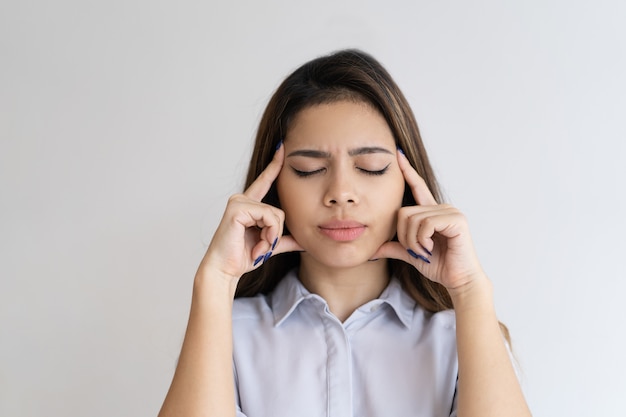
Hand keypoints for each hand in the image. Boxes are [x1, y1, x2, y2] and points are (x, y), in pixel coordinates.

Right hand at [199, 143, 302, 281]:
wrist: (225, 270)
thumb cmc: (241, 257)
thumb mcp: (268, 246)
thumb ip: (284, 240)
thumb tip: (304, 241)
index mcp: (248, 205)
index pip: (264, 182)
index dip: (274, 166)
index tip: (282, 148)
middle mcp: (242, 199)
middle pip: (279, 210)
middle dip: (276, 234)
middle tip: (263, 248)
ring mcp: (239, 202)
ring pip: (276, 215)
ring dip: (272, 236)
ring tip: (259, 248)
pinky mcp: (238, 208)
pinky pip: (268, 217)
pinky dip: (268, 234)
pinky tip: (257, 246)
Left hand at [370, 150, 484, 290]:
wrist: (458, 280)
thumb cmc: (439, 265)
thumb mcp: (411, 254)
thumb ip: (394, 247)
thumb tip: (371, 251)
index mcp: (431, 212)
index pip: (417, 187)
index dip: (407, 171)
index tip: (398, 154)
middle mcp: (441, 207)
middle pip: (404, 211)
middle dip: (404, 236)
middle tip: (417, 250)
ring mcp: (450, 211)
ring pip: (413, 219)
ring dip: (413, 241)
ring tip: (425, 250)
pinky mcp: (456, 219)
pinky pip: (426, 224)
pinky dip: (423, 240)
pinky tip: (431, 248)